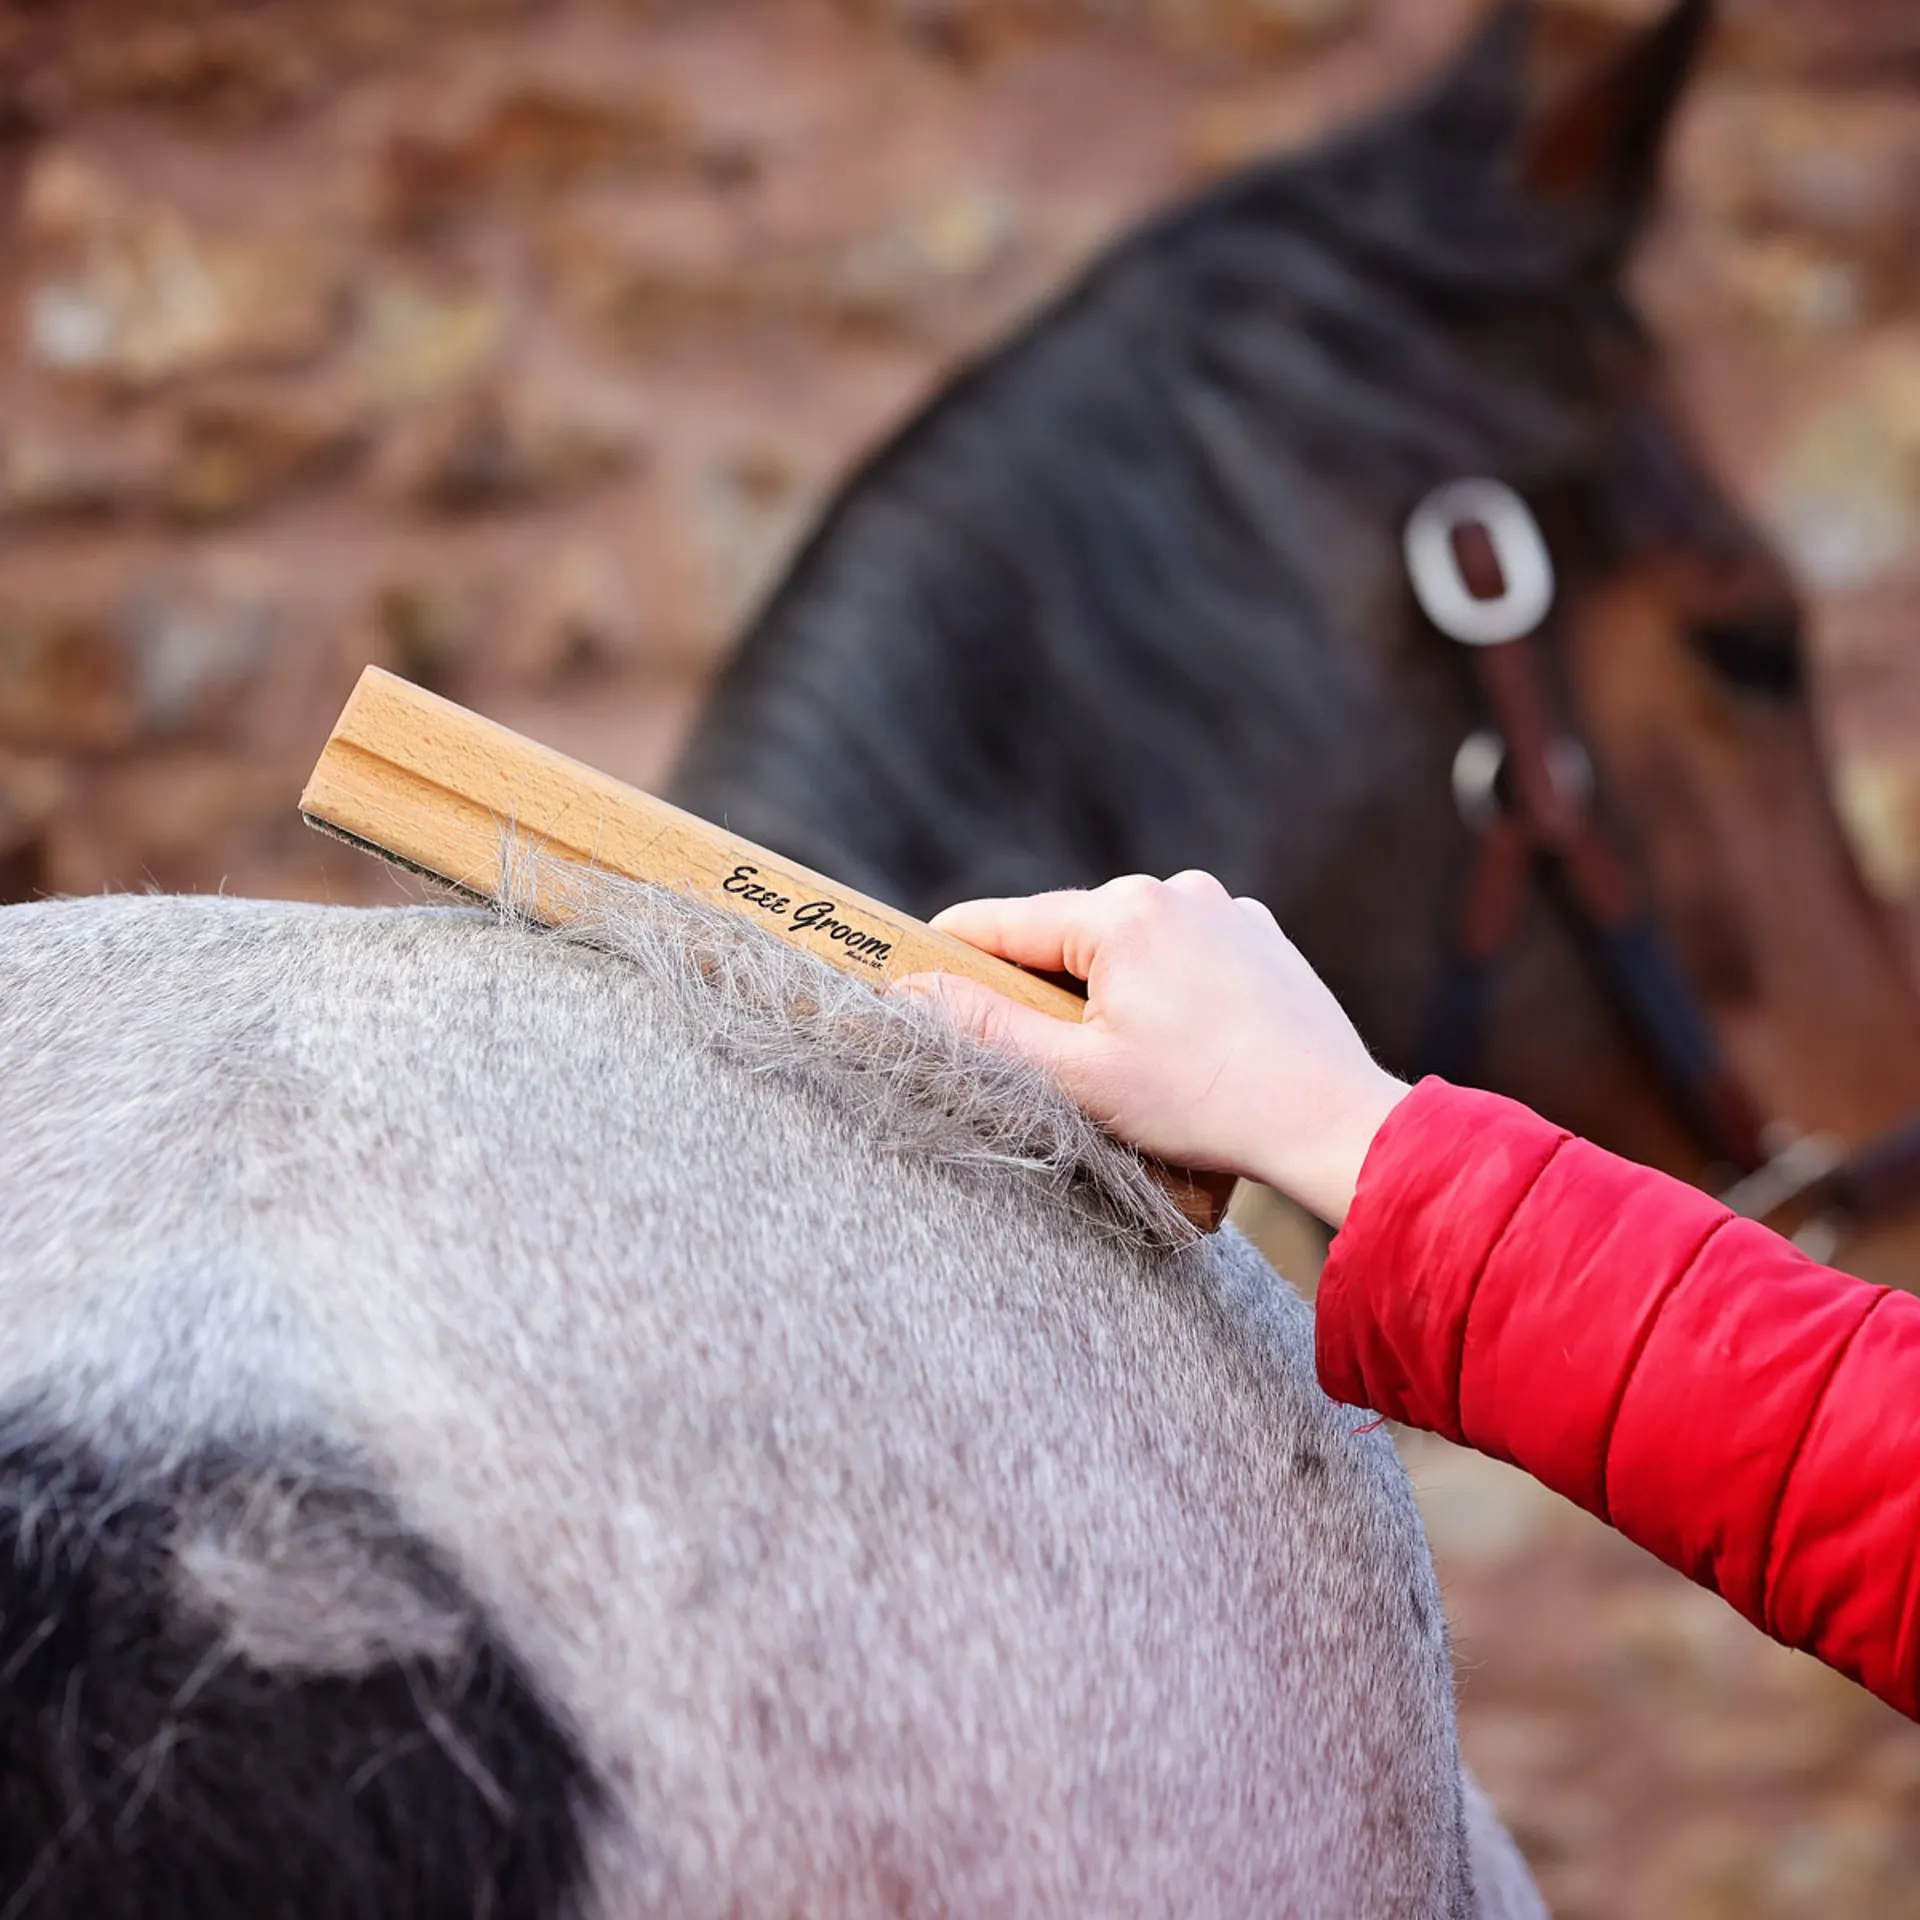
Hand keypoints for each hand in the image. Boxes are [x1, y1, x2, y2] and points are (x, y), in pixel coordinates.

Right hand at [902, 872, 1407, 1226]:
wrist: (1331, 1120)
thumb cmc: (1204, 1103)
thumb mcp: (1077, 1076)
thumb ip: (985, 1030)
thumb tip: (909, 992)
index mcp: (1119, 913)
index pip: (1001, 923)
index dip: (947, 952)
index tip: (907, 975)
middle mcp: (1174, 888)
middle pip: (1065, 934)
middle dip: (1041, 987)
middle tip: (1040, 1057)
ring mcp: (1224, 908)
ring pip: (1127, 944)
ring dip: (1107, 990)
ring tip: (1125, 1062)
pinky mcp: (1260, 936)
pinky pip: (1183, 952)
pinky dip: (1165, 988)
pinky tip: (1182, 1046)